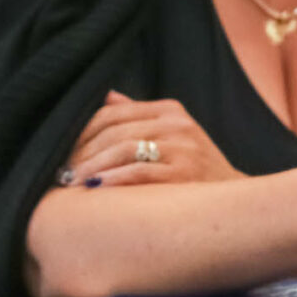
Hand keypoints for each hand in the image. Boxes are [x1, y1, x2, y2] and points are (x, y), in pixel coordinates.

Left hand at [59, 92, 244, 188]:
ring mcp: (183, 148)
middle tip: (61, 172)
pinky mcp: (184, 174)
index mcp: (170, 111)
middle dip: (82, 152)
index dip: (82, 132)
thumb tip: (104, 96)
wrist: (235, 200)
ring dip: (91, 167)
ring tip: (72, 183)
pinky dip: (112, 180)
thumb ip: (139, 116)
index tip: (63, 151)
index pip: (113, 112)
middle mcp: (177, 125)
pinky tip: (95, 189)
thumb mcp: (173, 135)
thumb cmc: (195, 169)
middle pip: (114, 131)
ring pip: (122, 150)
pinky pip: (138, 173)